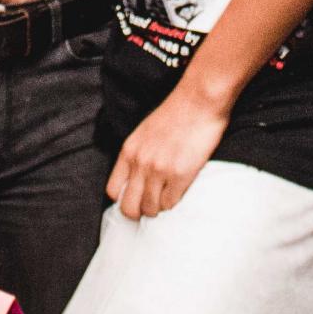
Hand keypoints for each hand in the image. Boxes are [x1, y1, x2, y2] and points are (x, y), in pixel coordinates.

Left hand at [106, 88, 228, 219]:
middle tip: (150, 208)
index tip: (135, 198)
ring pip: (150, 209)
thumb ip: (138, 154)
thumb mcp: (145, 132)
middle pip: (128, 207)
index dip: (124, 199)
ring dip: (158, 209)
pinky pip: (170, 204)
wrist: (199, 101)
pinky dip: (173, 203)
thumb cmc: (176, 113)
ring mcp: (159, 171)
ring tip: (166, 200)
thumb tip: (137, 177)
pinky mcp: (180, 175)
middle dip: (138, 212)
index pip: (113, 190)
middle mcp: (140, 163)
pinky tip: (178, 193)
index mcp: (129, 151)